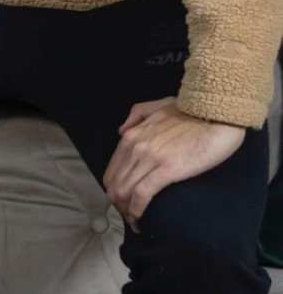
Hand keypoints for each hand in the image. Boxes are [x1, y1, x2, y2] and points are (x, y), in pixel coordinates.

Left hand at [103, 97, 244, 231]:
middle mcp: (135, 146)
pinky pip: (142, 195)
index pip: (112, 169)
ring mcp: (149, 158)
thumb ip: (137, 114)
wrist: (214, 115)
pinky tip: (140, 222)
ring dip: (126, 211)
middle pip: (115, 183)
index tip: (124, 202)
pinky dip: (137, 211)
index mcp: (132, 134)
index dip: (115, 189)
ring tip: (135, 223)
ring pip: (124, 191)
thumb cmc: (190, 112)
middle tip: (130, 217)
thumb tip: (122, 131)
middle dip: (119, 204)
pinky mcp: (166, 170)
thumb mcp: (158, 105)